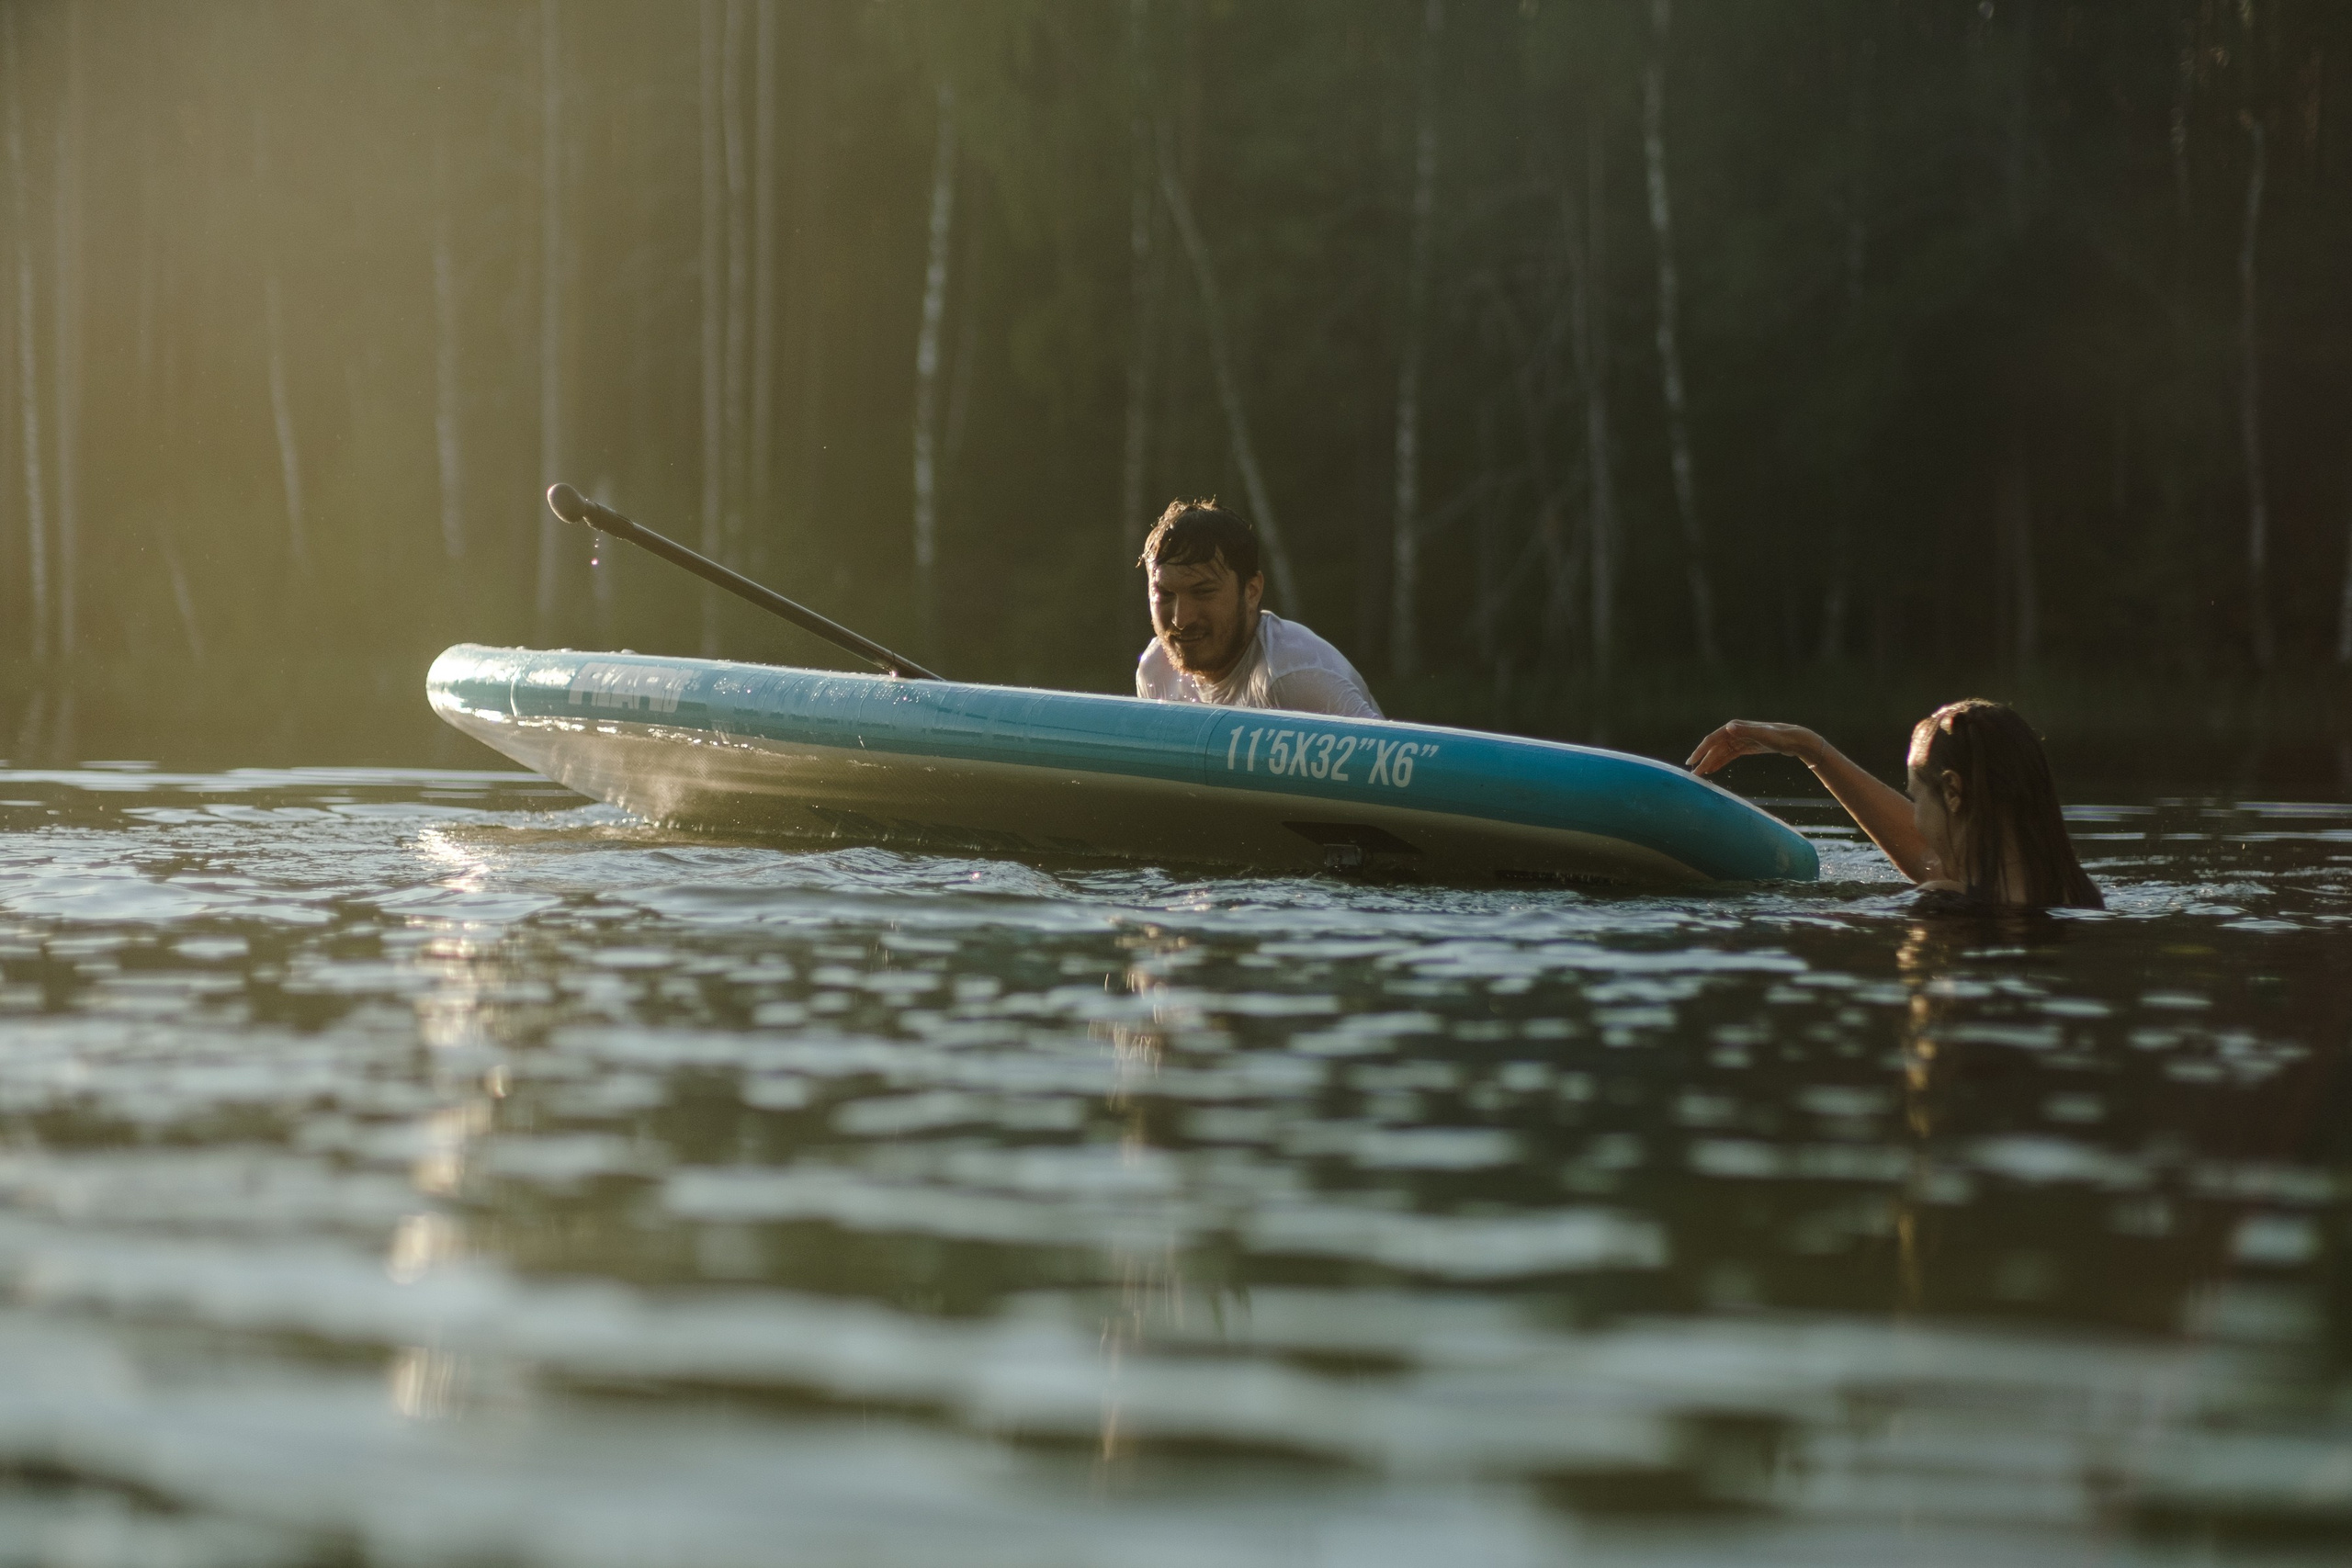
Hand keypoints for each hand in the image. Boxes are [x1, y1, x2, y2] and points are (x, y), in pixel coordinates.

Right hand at [1684, 720, 1822, 775]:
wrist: (1795, 740)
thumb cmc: (1781, 737)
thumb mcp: (1764, 735)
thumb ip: (1746, 731)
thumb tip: (1728, 727)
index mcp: (1735, 728)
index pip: (1712, 740)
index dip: (1701, 751)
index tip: (1691, 762)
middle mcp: (1735, 732)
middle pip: (1714, 747)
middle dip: (1703, 760)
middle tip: (1693, 775)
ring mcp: (1740, 739)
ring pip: (1720, 752)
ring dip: (1710, 762)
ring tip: (1701, 775)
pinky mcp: (1745, 746)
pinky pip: (1728, 755)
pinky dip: (1720, 762)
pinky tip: (1713, 770)